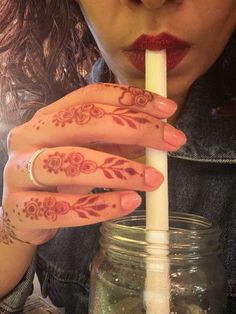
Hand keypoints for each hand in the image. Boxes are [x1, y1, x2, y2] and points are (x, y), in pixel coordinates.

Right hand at [2, 83, 185, 244]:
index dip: (131, 98)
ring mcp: (19, 171)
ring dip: (120, 170)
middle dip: (134, 128)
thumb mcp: (88, 152)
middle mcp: (30, 136)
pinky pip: (64, 208)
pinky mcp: (21, 208)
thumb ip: (117, 142)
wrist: (24, 214)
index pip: (90, 96)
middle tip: (171, 142)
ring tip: (154, 180)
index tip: (167, 109)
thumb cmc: (60, 177)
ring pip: (73, 164)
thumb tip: (157, 135)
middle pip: (83, 121)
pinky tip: (129, 203)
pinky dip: (101, 206)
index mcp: (48, 117)